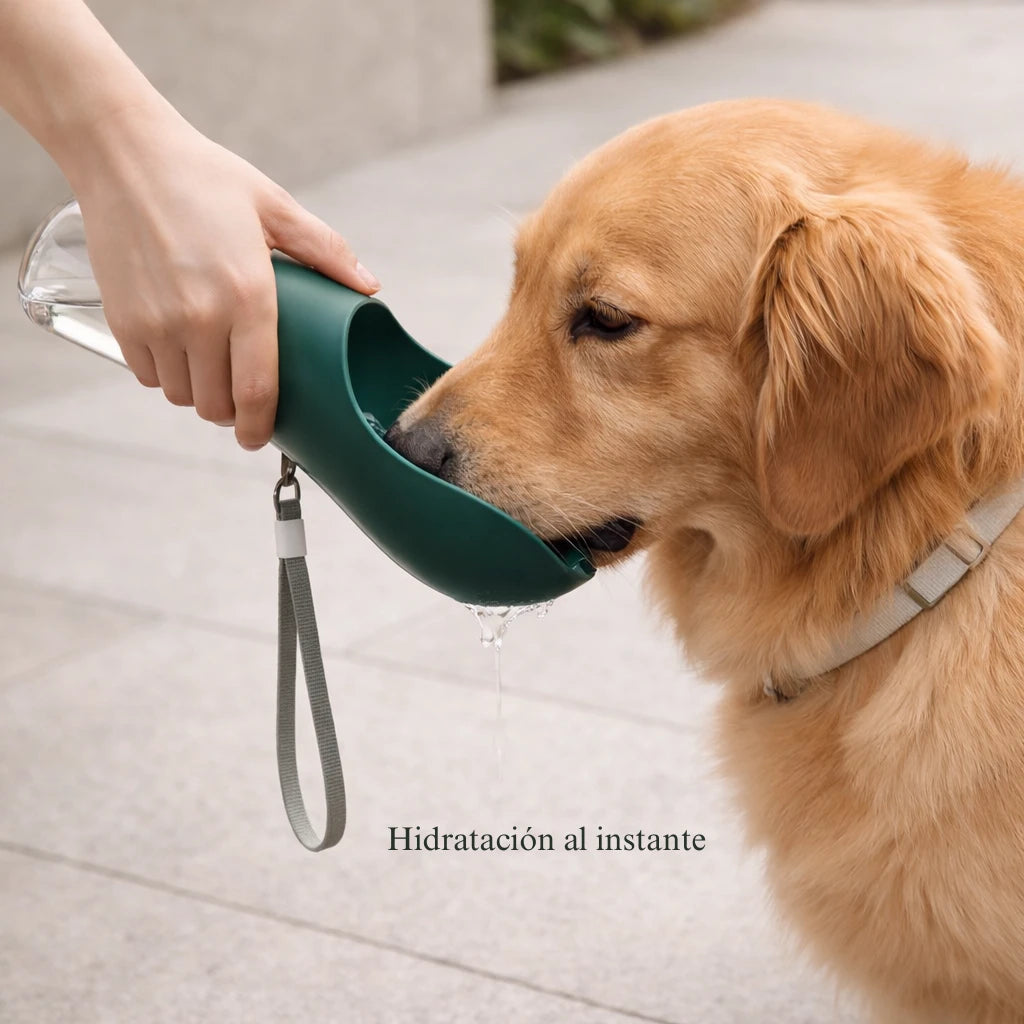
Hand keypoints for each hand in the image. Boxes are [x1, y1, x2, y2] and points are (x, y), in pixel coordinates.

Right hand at [71, 110, 378, 449]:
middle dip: (233, 413)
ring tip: (211, 369)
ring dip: (198, 393)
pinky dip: (164, 374)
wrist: (123, 152)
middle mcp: (201, 317)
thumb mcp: (275, 206)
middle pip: (217, 405)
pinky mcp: (121, 320)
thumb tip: (369, 287)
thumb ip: (326, 251)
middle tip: (241, 398)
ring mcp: (157, 322)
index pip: (258, 392)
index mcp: (248, 296)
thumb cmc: (204, 178)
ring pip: (182, 396)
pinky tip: (178, 352)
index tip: (264, 437)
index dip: (262, 428)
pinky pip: (147, 376)